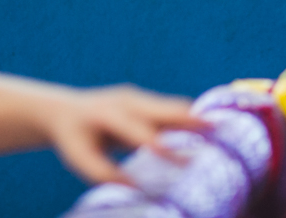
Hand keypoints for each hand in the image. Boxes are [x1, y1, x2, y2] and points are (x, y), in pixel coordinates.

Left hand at [42, 85, 208, 184]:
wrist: (64, 111)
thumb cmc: (74, 140)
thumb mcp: (81, 160)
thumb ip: (105, 174)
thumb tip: (136, 189)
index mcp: (106, 115)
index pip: (139, 133)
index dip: (163, 145)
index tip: (184, 159)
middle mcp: (125, 101)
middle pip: (162, 109)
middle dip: (190, 119)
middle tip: (216, 127)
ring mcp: (136, 97)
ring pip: (170, 105)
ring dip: (194, 115)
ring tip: (221, 126)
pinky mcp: (144, 99)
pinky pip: (169, 107)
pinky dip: (188, 115)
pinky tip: (207, 125)